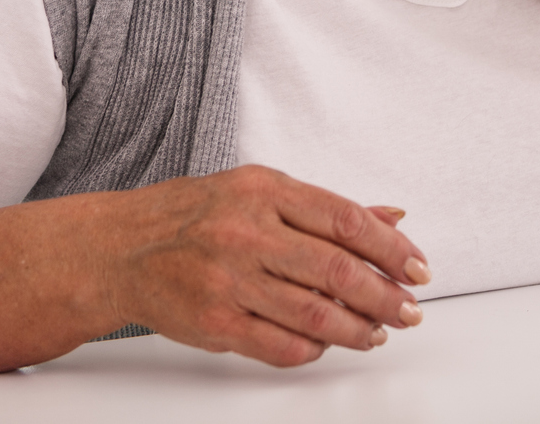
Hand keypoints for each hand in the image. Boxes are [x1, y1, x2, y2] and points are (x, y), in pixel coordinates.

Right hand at [100, 165, 429, 366]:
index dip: (391, 248)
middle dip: (385, 296)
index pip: (346, 220)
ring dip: (358, 329)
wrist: (122, 248)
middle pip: (337, 270)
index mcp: (265, 190)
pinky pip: (281, 345)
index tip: (418, 268)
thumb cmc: (196, 215)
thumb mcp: (261, 190)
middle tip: (409, 311)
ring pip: (314, 313)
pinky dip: (314, 348)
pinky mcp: (215, 321)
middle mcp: (248, 231)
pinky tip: (328, 343)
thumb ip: (326, 208)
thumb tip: (393, 216)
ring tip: (378, 333)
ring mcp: (229, 278)